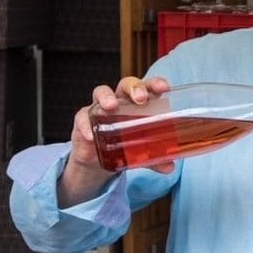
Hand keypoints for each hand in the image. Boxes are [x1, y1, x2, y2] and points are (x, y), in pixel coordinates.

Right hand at [58, 76, 170, 206]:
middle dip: (134, 88)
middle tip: (141, 98)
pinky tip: (91, 135)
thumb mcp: (140, 153)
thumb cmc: (123, 144)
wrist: (97, 159)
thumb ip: (154, 159)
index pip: (148, 87)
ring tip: (111, 107)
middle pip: (126, 85)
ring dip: (106, 97)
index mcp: (138, 104)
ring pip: (101, 92)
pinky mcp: (83, 119)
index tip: (164, 88)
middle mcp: (120, 101)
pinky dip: (86, 125)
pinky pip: (82, 117)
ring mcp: (100, 108)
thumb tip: (169, 168)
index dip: (155, 84)